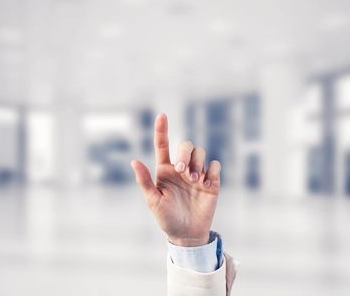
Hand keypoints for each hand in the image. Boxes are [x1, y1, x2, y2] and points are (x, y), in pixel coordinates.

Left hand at [131, 113, 221, 246]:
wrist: (187, 234)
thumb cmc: (166, 218)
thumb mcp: (153, 201)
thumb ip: (145, 181)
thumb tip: (134, 161)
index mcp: (165, 170)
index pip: (163, 145)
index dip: (162, 130)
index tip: (162, 115)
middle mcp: (181, 168)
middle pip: (186, 145)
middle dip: (184, 154)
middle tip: (183, 172)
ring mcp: (197, 174)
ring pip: (200, 153)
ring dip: (197, 163)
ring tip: (195, 181)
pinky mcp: (212, 182)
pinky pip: (214, 165)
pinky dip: (212, 171)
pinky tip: (207, 184)